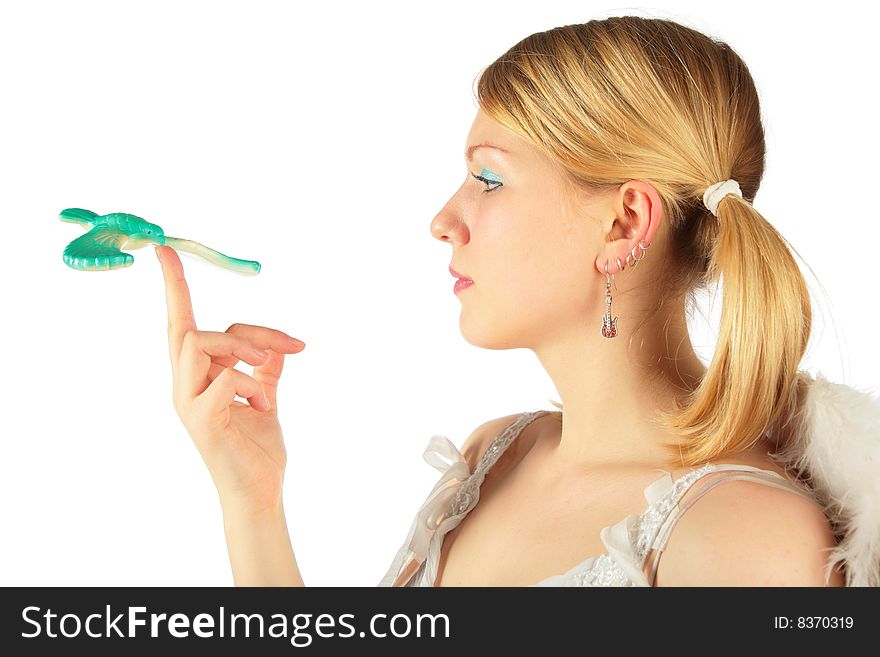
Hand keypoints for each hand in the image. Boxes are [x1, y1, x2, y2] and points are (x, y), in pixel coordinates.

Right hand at [156, 245, 305, 515]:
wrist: (260, 490)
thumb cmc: (256, 446)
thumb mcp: (265, 394)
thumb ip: (265, 366)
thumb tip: (278, 343)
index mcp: (196, 377)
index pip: (179, 323)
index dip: (173, 287)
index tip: (165, 247)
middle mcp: (184, 386)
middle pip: (189, 329)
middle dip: (241, 331)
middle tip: (285, 348)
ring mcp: (188, 404)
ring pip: (199, 343)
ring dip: (243, 351)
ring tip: (267, 380)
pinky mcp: (203, 422)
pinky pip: (222, 379)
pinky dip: (250, 385)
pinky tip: (263, 407)